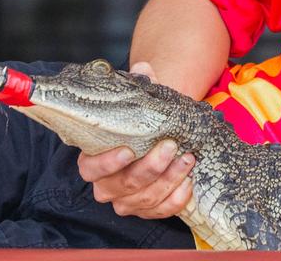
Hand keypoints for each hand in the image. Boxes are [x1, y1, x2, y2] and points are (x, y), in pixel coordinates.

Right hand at [76, 62, 195, 218]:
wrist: (162, 137)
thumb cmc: (144, 121)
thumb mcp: (142, 101)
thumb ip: (141, 84)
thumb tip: (143, 68)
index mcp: (94, 158)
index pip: (91, 168)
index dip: (107, 163)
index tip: (128, 150)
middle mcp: (106, 185)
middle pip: (123, 185)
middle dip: (149, 168)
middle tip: (171, 147)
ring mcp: (126, 201)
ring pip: (144, 199)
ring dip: (168, 180)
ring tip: (188, 159)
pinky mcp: (146, 210)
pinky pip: (160, 212)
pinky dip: (175, 199)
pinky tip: (189, 182)